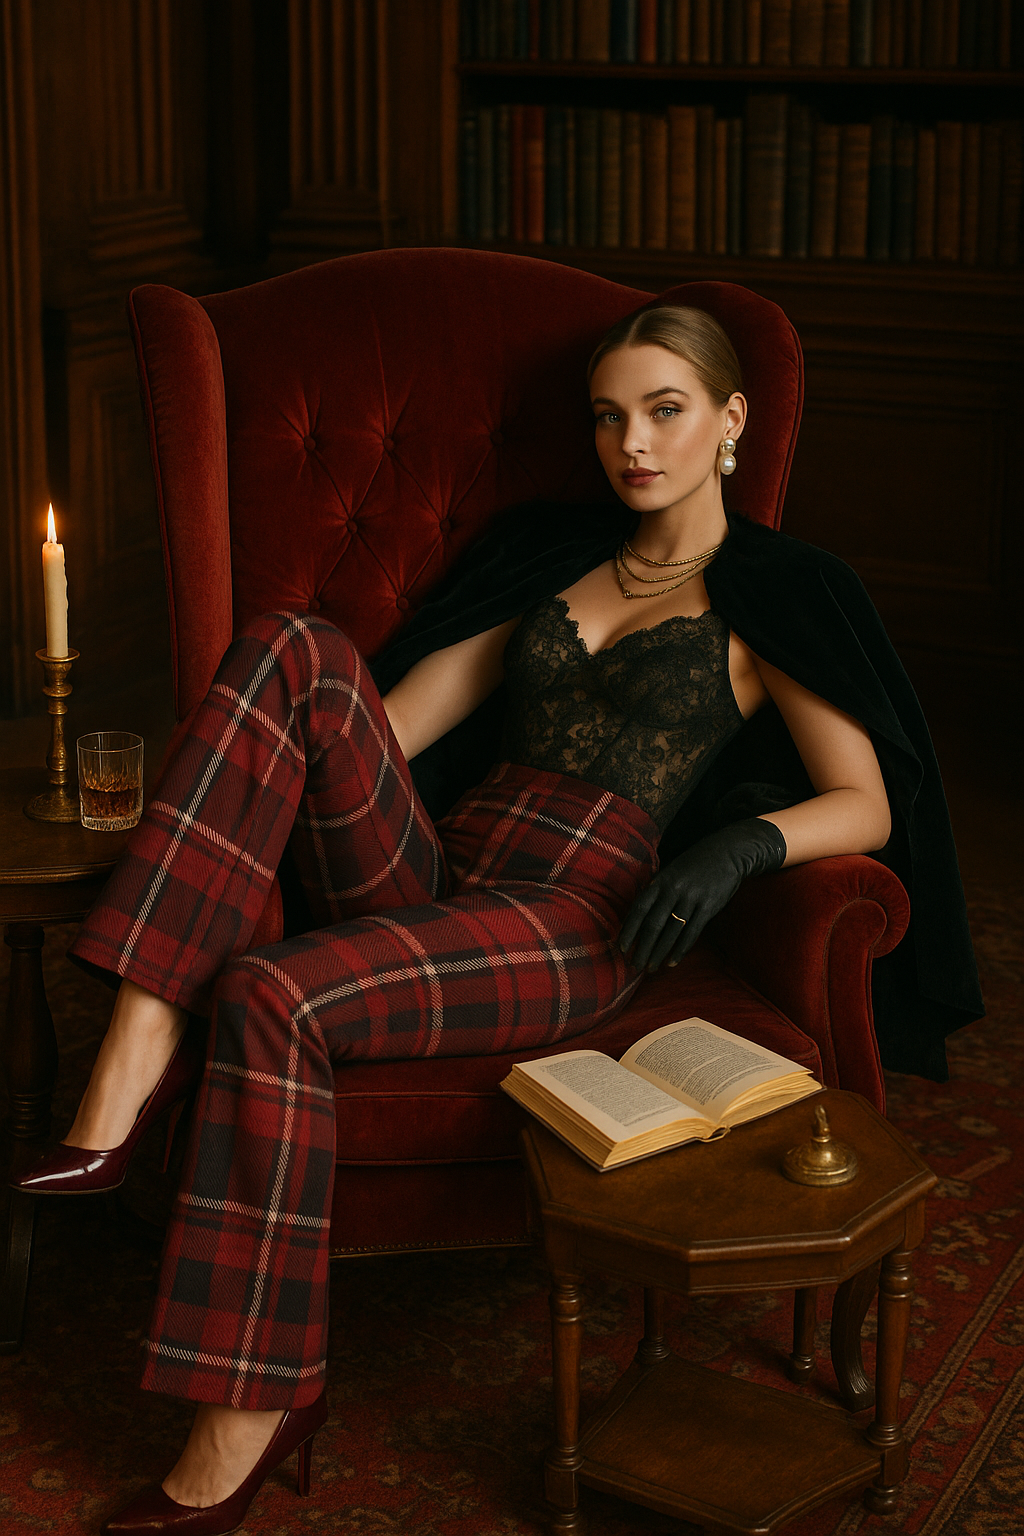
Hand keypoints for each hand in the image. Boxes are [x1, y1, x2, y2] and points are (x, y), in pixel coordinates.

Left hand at [618, 818, 786, 970]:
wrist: (727, 852)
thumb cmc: (694, 864)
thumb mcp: (671, 871)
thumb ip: (656, 891)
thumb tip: (638, 917)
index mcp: (660, 881)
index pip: (639, 909)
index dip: (628, 930)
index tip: (621, 947)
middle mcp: (673, 890)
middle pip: (653, 925)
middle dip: (642, 948)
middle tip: (634, 964)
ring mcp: (692, 899)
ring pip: (671, 932)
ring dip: (659, 953)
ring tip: (651, 968)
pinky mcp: (708, 907)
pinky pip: (691, 933)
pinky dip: (680, 950)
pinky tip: (672, 962)